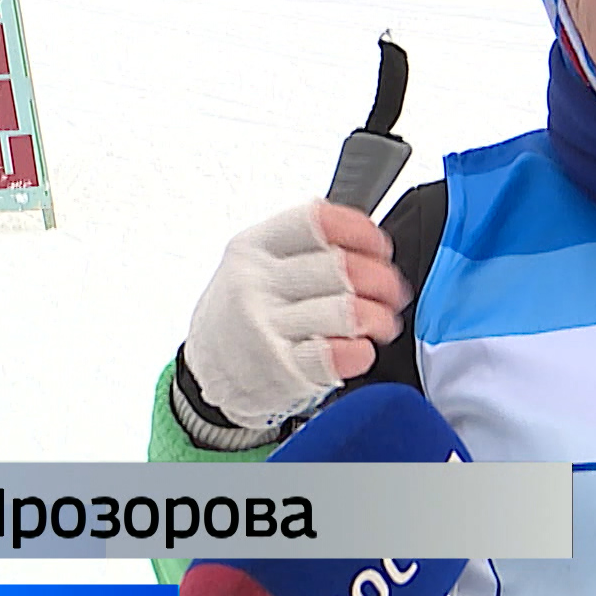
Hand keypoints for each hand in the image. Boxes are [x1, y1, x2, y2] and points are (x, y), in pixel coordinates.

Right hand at [181, 200, 411, 430]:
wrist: (205, 373)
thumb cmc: (245, 313)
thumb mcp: (256, 264)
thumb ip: (303, 247)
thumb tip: (369, 243)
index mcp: (253, 247)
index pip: (316, 222)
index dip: (359, 231)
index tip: (377, 246)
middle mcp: (256, 283)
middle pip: (339, 266)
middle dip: (380, 278)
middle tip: (391, 291)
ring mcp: (265, 327)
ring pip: (345, 310)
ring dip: (378, 316)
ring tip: (381, 322)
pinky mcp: (280, 370)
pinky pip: (333, 356)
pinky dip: (360, 351)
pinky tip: (361, 348)